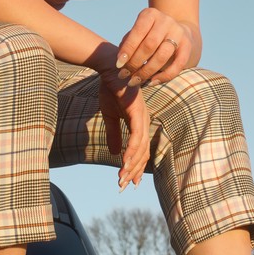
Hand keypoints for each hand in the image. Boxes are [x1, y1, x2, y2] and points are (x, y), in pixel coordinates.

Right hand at [99, 69, 149, 188]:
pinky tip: (124, 161)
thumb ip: (113, 133)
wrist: (109, 68)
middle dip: (132, 171)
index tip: (128, 181)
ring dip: (131, 165)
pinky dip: (132, 150)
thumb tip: (114, 153)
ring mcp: (142, 116)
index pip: (140, 150)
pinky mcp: (136, 111)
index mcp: (139, 123)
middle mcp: (144, 121)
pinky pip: (136, 136)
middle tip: (123, 186)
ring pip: (140, 148)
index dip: (134, 166)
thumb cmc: (111, 88)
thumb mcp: (110, 115)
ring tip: (122, 178)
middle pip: (142, 153)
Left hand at [115, 8, 191, 87]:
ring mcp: (178, 33)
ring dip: (147, 71)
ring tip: (135, 81)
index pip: (137, 32)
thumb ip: (128, 43)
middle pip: (150, 44)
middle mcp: (166, 21)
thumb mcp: (137, 33)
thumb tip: (120, 60)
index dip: (128, 49)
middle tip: (124, 75)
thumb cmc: (148, 34)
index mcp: (150, 15)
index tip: (118, 65)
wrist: (176, 32)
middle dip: (135, 62)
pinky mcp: (188, 46)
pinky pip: (178, 64)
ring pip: (163, 55)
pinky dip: (164, 76)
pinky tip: (152, 82)